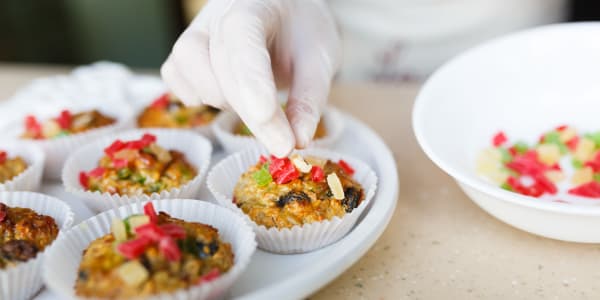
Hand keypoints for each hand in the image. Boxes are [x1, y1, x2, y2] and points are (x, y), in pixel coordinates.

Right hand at [161, 0, 339, 156]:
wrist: (285, 11)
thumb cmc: (303, 32)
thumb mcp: (321, 59)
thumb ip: (309, 98)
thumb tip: (298, 141)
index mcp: (254, 6)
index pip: (244, 43)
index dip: (253, 84)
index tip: (268, 121)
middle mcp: (216, 15)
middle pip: (221, 68)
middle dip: (253, 114)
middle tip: (284, 146)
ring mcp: (194, 32)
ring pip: (189, 70)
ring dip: (225, 101)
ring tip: (258, 102)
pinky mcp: (182, 53)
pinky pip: (176, 77)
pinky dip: (198, 97)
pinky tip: (228, 99)